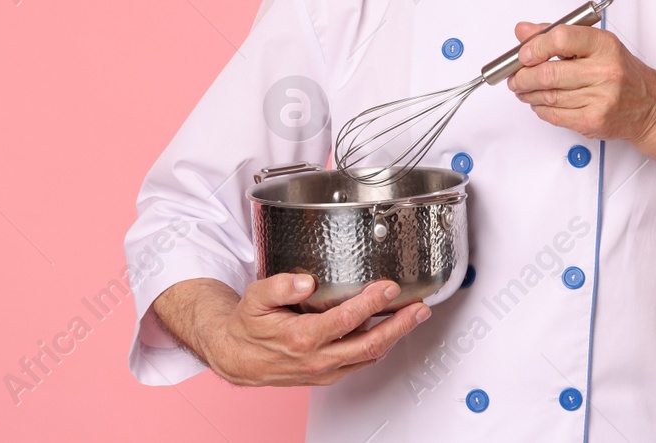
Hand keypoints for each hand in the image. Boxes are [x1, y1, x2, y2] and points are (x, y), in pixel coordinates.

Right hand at [151, 275, 429, 386]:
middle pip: (368, 344)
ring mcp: (324, 371)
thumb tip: (306, 280)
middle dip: (399, 325)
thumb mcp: (255, 298)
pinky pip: (359, 363)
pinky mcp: (327, 375)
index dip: (371, 303)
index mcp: (301, 338)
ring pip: (368, 357)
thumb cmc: (249, 324)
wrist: (236, 356)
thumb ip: (280, 286)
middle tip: (419, 308)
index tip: (389, 287)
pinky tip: (390, 332)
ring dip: (395, 337)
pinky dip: (379, 347)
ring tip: (414, 317)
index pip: (345, 320)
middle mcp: (316, 359)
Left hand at [506, 20, 655, 145]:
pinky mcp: (593, 121)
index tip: (523, 54)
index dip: (534, 46)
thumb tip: (523, 32)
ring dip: (528, 93)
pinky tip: (539, 102)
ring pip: (548, 96)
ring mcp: (600, 98)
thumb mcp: (596, 44)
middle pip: (549, 73)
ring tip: (523, 89)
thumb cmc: (622, 72)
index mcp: (604, 45)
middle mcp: (604, 71)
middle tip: (515, 77)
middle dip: (523, 76)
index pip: (561, 38)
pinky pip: (555, 115)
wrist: (650, 105)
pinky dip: (540, 109)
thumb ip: (557, 35)